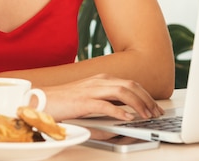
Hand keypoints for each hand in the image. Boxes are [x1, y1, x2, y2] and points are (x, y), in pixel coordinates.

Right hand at [40, 74, 164, 120]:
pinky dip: (119, 112)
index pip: (130, 84)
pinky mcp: (82, 101)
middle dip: (147, 99)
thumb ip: (106, 102)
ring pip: (122, 92)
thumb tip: (124, 114)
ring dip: (138, 104)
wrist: (42, 100)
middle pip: (130, 86)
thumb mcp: (89, 98)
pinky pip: (105, 105)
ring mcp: (91, 89)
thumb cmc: (64, 101)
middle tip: (156, 113)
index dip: (146, 95)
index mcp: (101, 79)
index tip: (154, 107)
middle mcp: (98, 81)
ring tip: (146, 116)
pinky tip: (127, 119)